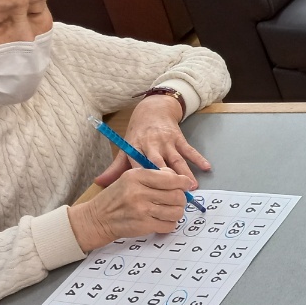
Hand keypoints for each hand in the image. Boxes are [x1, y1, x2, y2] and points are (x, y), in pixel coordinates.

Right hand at [69, 167, 193, 251]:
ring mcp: (142, 210)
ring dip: (177, 212)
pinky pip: (169, 225)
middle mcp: (140, 192)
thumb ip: (153, 175)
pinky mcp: (144, 225)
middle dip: (181, 199)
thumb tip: (177, 178)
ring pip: (176, 211)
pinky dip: (169, 224)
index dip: (183, 182)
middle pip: (177, 196)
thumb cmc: (116, 197)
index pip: (170, 178)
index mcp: (137, 176)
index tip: (186, 185)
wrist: (97, 218)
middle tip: (177, 200)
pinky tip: (162, 220)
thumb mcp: (129, 178)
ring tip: (170, 210)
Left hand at [95, 95, 210, 187]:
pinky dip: (198, 158)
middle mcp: (151, 144)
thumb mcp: (125, 148)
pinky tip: (206, 167)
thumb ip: (115, 168)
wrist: (153, 110)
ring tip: (192, 186)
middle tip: (175, 195)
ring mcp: (166, 141)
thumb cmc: (138, 134)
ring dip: (185, 172)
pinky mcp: (178, 137)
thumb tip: (99, 183)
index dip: (144, 179)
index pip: (138, 165)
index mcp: (135, 148)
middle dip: (167, 179)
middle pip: (159, 164)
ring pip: (176, 159)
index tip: (150, 195)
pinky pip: (189, 149)